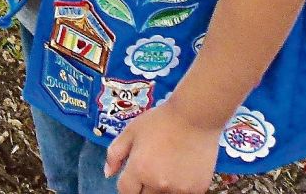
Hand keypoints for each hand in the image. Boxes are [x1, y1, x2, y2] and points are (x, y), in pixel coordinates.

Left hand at [105, 100, 221, 193]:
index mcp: (139, 170)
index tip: (131, 178)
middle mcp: (158, 184)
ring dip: (160, 189)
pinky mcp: (197, 190)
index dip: (126, 185)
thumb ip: (115, 153)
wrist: (195, 118)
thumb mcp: (131, 131)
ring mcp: (179, 190)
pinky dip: (178, 188)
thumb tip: (108, 173)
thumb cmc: (161, 121)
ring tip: (166, 169)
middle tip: (150, 170)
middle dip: (142, 187)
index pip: (125, 191)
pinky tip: (180, 172)